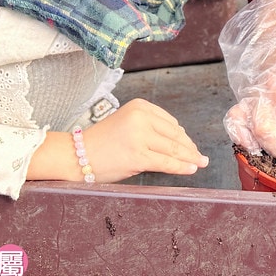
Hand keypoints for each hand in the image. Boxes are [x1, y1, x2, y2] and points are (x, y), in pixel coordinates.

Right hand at [79, 98, 207, 181]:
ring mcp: (140, 136)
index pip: (170, 122)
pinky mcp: (138, 155)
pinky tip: (191, 168)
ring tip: (200, 162)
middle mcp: (141, 117)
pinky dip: (181, 166)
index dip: (183, 136)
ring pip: (173, 148)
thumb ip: (150, 128)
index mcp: (140, 106)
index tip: (190, 145)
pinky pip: (166, 161)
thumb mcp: (127, 125)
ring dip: (189, 157)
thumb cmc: (101, 143)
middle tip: (200, 156)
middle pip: (174, 134)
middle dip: (189, 147)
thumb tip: (179, 141)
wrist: (75, 155)